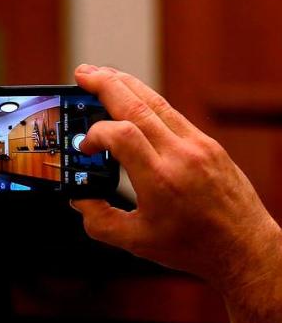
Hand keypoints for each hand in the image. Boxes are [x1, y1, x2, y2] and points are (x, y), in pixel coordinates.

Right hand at [71, 65, 281, 291]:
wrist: (244, 247)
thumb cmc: (193, 247)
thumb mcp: (135, 242)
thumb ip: (98, 220)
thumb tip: (79, 199)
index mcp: (160, 180)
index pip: (121, 135)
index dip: (94, 134)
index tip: (85, 148)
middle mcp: (181, 155)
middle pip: (137, 105)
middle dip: (105, 85)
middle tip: (82, 75)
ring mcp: (198, 145)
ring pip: (155, 102)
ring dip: (125, 84)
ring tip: (101, 75)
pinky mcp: (208, 144)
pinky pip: (171, 113)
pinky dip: (146, 101)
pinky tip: (131, 99)